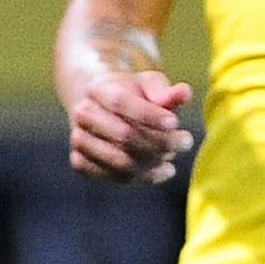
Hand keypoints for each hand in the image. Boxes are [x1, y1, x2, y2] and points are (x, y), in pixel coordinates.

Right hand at [66, 70, 194, 184]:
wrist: (104, 110)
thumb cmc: (134, 96)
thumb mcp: (151, 86)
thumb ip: (166, 92)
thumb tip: (184, 92)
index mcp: (97, 89)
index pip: (120, 102)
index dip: (148, 115)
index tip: (175, 123)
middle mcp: (82, 114)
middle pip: (122, 134)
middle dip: (160, 141)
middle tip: (185, 141)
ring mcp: (79, 140)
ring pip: (120, 160)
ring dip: (154, 161)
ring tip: (173, 156)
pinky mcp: (81, 162)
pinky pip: (115, 177)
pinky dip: (145, 177)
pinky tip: (164, 170)